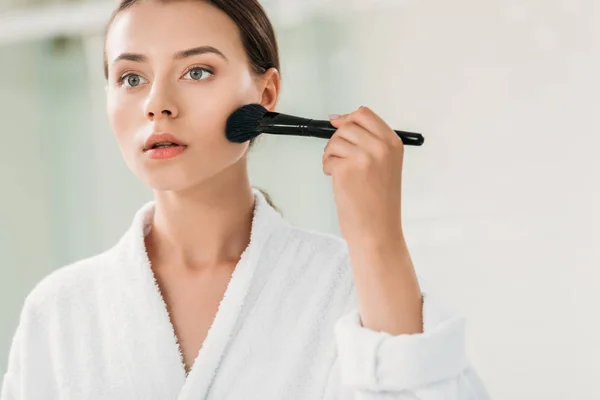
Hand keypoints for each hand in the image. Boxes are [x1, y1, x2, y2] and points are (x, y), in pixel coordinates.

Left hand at [323, 106, 404, 245]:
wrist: (377, 231)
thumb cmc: (379, 204)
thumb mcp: (385, 165)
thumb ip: (369, 142)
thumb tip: (339, 119)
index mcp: (393, 144)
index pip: (364, 114)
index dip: (348, 118)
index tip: (339, 125)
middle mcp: (380, 147)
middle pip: (347, 125)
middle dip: (338, 141)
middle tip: (342, 159)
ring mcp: (363, 157)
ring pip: (335, 141)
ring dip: (331, 155)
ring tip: (341, 173)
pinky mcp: (346, 169)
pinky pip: (328, 157)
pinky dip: (328, 167)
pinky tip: (338, 180)